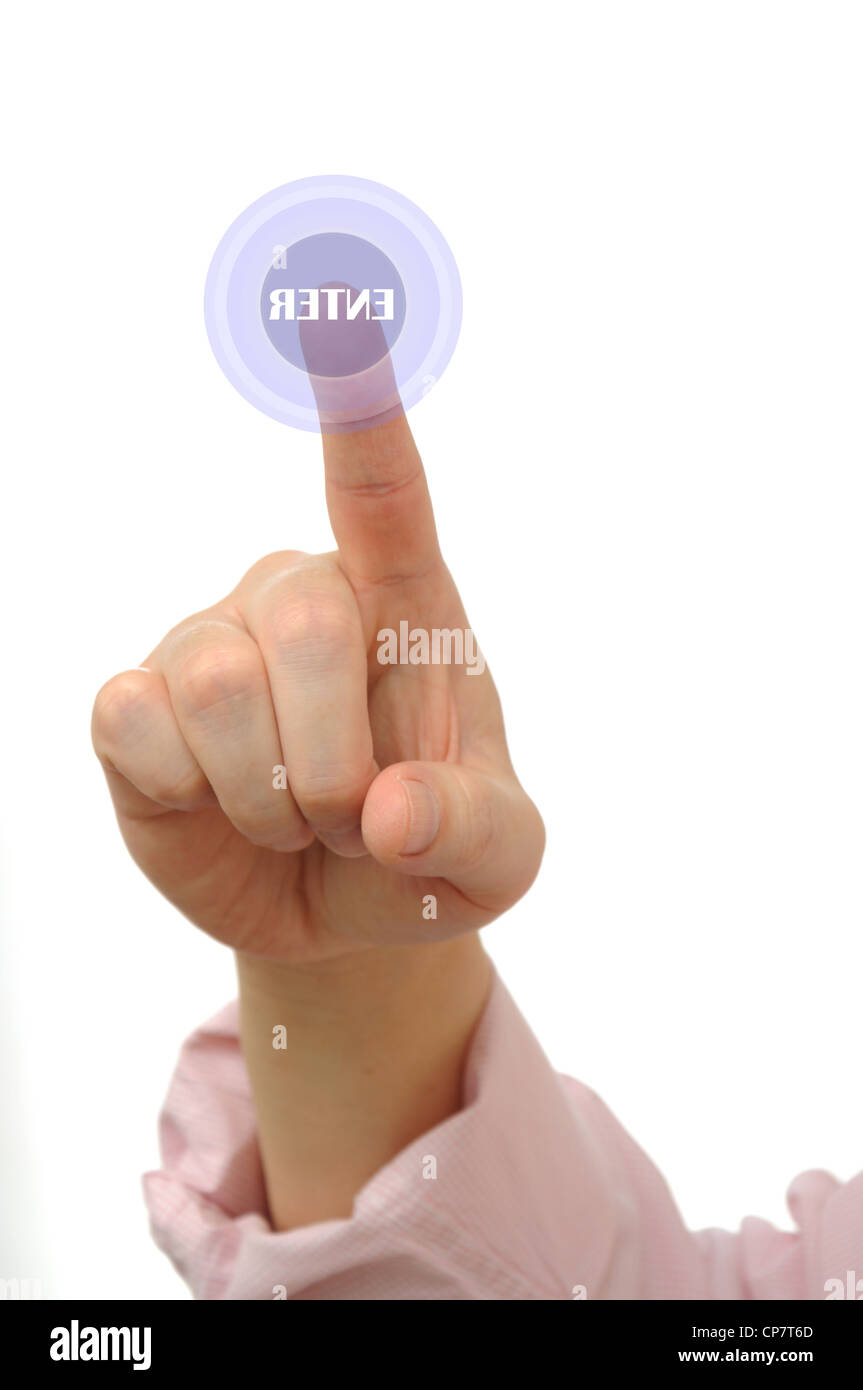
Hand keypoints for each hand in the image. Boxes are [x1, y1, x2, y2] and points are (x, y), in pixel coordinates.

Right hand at [92, 409, 543, 962]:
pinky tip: (207, 801)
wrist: (339, 912)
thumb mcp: (497, 859)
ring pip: (216, 687)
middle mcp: (297, 597)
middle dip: (335, 761)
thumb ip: (473, 828)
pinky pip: (133, 723)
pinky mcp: (134, 706)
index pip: (384, 489)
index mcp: (406, 603)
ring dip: (266, 796)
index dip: (362, 406)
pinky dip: (185, 795)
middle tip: (348, 813)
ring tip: (290, 815)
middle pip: (304, 622)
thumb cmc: (430, 851)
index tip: (342, 310)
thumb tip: (389, 813)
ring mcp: (208, 643)